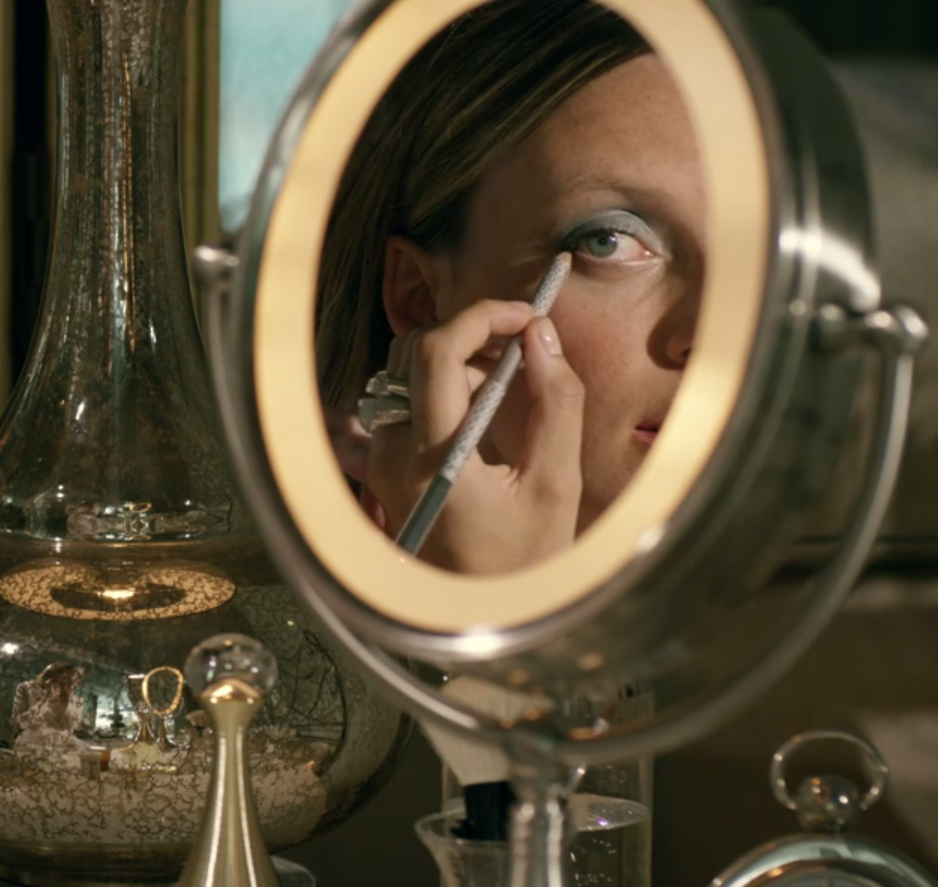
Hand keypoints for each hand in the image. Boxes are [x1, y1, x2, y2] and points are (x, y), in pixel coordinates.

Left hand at [363, 300, 584, 573]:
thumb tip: (541, 337)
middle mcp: (391, 454)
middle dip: (472, 337)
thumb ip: (555, 402)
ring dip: (459, 363)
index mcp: (431, 457)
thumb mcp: (557, 484)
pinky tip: (484, 410)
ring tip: (510, 383)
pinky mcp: (382, 470)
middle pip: (415, 356)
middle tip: (524, 349)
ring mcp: (380, 462)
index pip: (434, 352)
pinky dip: (444, 390)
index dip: (481, 318)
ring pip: (407, 376)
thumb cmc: (524, 563)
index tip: (526, 316)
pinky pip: (405, 405)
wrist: (480, 621)